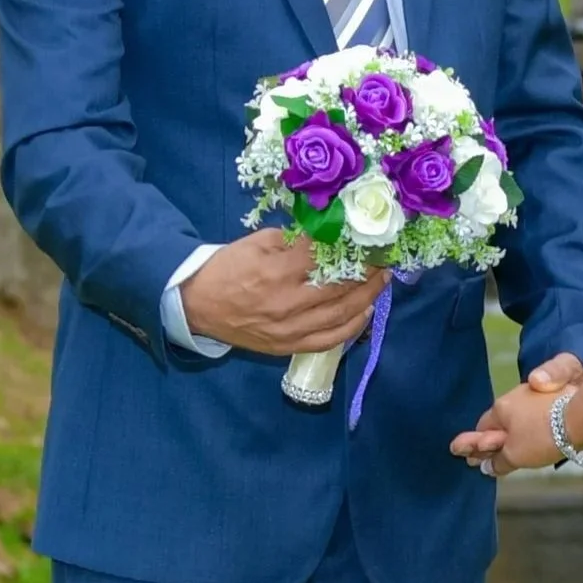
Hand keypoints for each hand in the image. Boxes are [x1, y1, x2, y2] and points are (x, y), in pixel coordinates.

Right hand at [179, 227, 388, 360]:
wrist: (198, 305)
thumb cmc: (227, 268)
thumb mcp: (257, 242)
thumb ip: (294, 240)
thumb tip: (329, 236)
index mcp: (277, 271)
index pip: (327, 259)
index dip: (352, 249)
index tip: (369, 240)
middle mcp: (287, 303)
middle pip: (340, 288)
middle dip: (367, 273)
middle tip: (384, 260)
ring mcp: (289, 329)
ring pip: (340, 315)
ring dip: (367, 297)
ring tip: (382, 282)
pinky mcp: (287, 346)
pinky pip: (327, 340)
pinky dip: (351, 327)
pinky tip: (365, 312)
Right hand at [452, 354, 582, 472]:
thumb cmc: (542, 435)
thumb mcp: (515, 454)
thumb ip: (498, 460)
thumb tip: (485, 466)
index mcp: (501, 407)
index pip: (482, 427)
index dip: (477, 444)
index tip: (473, 459)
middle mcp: (517, 397)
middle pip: (502, 422)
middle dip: (495, 440)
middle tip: (490, 460)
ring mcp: (538, 397)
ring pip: (521, 420)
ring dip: (516, 436)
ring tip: (517, 454)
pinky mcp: (557, 401)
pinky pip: (538, 419)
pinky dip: (534, 431)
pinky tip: (540, 443)